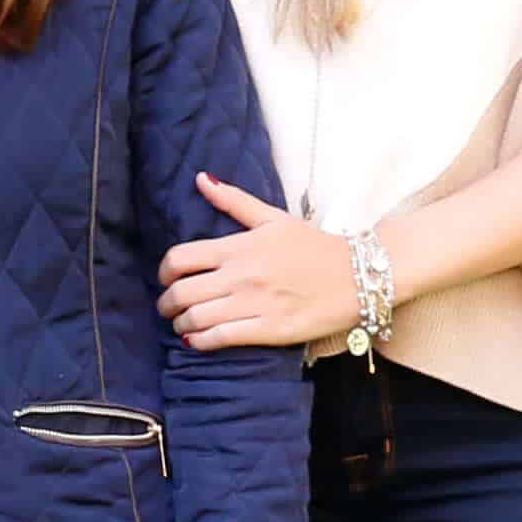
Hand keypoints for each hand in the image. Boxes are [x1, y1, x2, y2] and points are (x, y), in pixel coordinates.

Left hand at [162, 174, 365, 349]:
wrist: (358, 277)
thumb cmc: (314, 247)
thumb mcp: (273, 218)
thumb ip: (234, 201)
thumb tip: (201, 179)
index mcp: (239, 247)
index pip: (179, 258)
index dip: (163, 272)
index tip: (166, 278)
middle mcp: (241, 276)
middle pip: (180, 293)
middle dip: (166, 304)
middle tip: (169, 307)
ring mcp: (254, 304)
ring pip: (195, 319)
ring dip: (180, 325)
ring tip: (183, 325)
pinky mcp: (268, 331)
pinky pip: (220, 339)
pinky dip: (200, 342)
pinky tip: (198, 340)